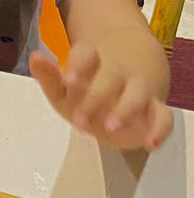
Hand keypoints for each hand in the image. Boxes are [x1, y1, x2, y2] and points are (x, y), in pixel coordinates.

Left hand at [30, 43, 172, 150]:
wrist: (118, 97)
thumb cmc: (83, 94)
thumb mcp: (61, 89)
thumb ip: (48, 77)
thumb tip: (35, 58)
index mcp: (92, 63)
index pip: (87, 54)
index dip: (79, 65)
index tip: (69, 80)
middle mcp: (117, 73)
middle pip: (111, 76)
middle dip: (96, 96)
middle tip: (79, 120)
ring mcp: (137, 90)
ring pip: (137, 94)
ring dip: (126, 109)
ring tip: (111, 127)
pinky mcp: (154, 111)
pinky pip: (163, 116)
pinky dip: (159, 129)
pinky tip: (150, 143)